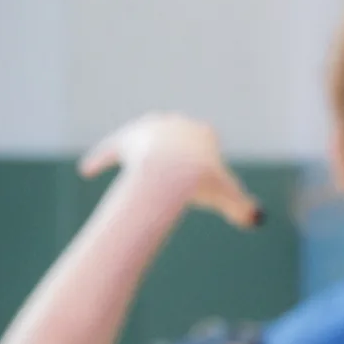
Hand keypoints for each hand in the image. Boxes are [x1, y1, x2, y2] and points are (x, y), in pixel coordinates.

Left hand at [80, 113, 262, 228]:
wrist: (174, 172)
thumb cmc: (204, 183)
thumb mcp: (229, 197)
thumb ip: (242, 208)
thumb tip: (255, 219)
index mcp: (203, 132)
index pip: (206, 136)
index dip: (203, 154)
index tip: (200, 169)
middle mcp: (176, 124)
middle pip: (174, 135)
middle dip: (172, 148)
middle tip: (169, 168)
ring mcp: (149, 128)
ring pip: (142, 139)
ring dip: (137, 151)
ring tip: (133, 166)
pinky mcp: (126, 138)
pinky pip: (113, 149)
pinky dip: (101, 159)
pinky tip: (88, 170)